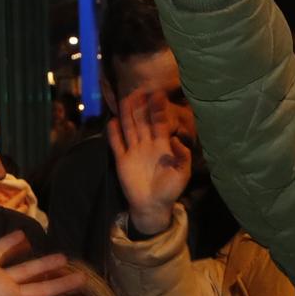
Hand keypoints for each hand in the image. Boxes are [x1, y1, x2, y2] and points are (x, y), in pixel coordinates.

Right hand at [106, 88, 192, 235]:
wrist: (152, 206)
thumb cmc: (170, 190)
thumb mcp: (182, 173)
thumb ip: (182, 156)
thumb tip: (175, 139)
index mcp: (163, 146)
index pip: (160, 123)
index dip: (158, 109)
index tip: (158, 94)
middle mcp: (147, 144)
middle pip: (143, 121)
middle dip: (141, 106)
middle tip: (140, 90)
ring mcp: (134, 151)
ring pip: (130, 128)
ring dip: (127, 114)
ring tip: (126, 99)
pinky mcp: (122, 160)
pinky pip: (117, 144)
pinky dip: (114, 133)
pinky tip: (112, 121)